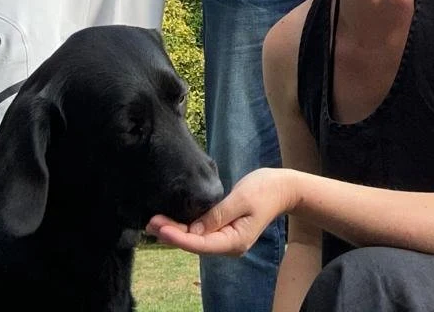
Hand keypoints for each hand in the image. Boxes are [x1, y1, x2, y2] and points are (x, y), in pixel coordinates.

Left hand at [146, 169, 295, 256]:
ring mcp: (226, 239)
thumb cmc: (265, 190)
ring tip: (155, 221)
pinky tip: (172, 220)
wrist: (283, 188)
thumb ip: (217, 215)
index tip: (159, 227)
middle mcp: (228, 245)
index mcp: (235, 241)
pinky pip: (201, 232)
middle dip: (172, 234)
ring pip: (196, 239)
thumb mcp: (242, 199)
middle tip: (150, 222)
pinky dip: (186, 227)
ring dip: (176, 230)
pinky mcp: (223, 230)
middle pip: (195, 243)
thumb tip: (193, 231)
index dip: (178, 237)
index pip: (200, 244)